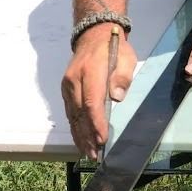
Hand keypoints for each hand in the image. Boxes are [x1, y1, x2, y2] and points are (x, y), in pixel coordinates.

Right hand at [61, 23, 136, 159]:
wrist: (93, 35)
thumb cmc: (114, 48)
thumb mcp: (126, 57)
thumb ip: (122, 76)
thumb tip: (117, 97)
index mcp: (91, 70)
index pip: (92, 101)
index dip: (96, 122)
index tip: (102, 138)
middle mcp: (74, 79)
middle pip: (80, 112)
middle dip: (87, 135)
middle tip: (95, 155)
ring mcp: (67, 84)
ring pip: (72, 115)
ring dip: (80, 135)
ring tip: (88, 153)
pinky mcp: (65, 89)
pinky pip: (70, 111)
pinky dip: (75, 127)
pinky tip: (80, 139)